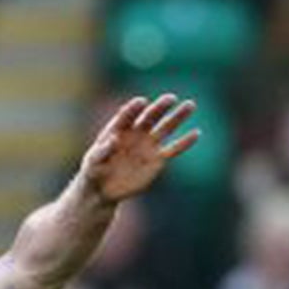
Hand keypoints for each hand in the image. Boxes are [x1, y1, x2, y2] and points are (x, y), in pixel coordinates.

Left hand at [79, 94, 199, 204]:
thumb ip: (101, 152)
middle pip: (150, 117)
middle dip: (159, 107)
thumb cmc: (93, 172)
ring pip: (165, 128)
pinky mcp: (157, 159)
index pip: (127, 115)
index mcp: (118, 129)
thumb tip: (113, 140)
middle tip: (170, 98)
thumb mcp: (92, 164)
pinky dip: (184, 142)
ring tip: (190, 105)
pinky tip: (196, 133)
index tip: (141, 102)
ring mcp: (148, 145)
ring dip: (178, 117)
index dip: (133, 109)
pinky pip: (173, 149)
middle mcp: (136, 133)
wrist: (102, 190)